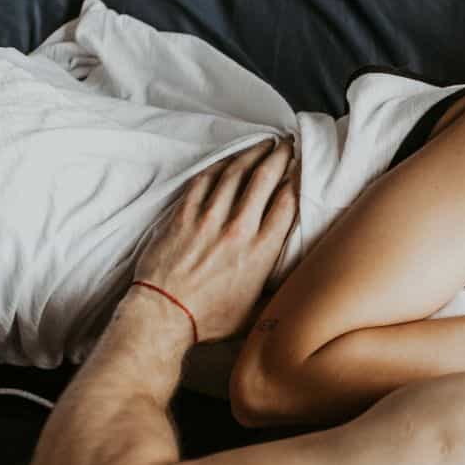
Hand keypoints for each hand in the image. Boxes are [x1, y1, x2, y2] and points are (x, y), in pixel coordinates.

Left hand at [134, 139, 297, 342]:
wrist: (163, 316)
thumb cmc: (208, 319)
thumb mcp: (255, 312)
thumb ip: (277, 293)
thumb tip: (295, 287)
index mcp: (261, 252)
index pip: (286, 203)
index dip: (297, 179)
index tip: (301, 167)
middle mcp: (238, 231)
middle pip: (264, 180)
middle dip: (279, 157)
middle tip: (287, 145)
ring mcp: (208, 220)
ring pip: (234, 175)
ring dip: (251, 154)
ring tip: (263, 144)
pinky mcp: (182, 217)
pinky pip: (203, 182)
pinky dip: (218, 166)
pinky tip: (227, 160)